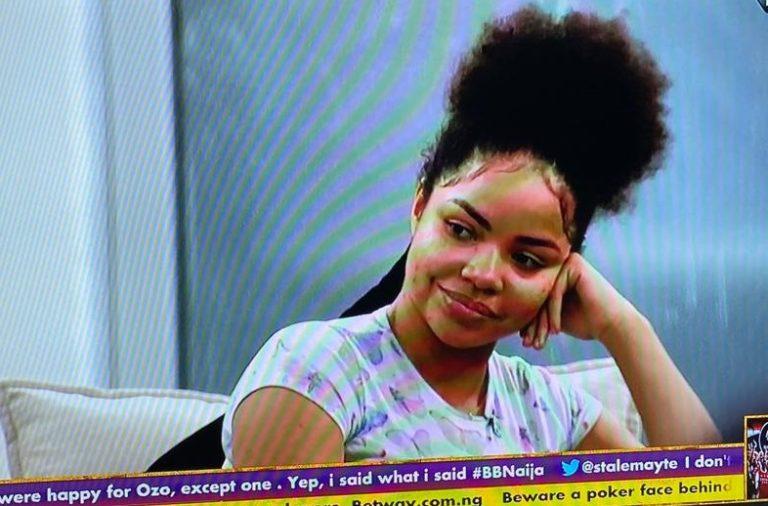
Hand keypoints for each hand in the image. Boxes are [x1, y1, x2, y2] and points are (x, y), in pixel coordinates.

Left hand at [520, 253, 638, 349]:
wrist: (613, 325)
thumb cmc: (585, 322)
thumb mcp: (553, 317)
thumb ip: (535, 312)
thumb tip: (508, 316)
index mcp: (552, 275)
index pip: (533, 298)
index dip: (528, 322)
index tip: (525, 342)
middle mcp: (558, 264)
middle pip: (536, 296)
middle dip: (533, 324)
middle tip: (529, 344)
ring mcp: (566, 262)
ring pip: (544, 296)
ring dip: (541, 322)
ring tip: (539, 342)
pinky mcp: (575, 265)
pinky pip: (555, 292)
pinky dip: (554, 313)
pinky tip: (557, 330)